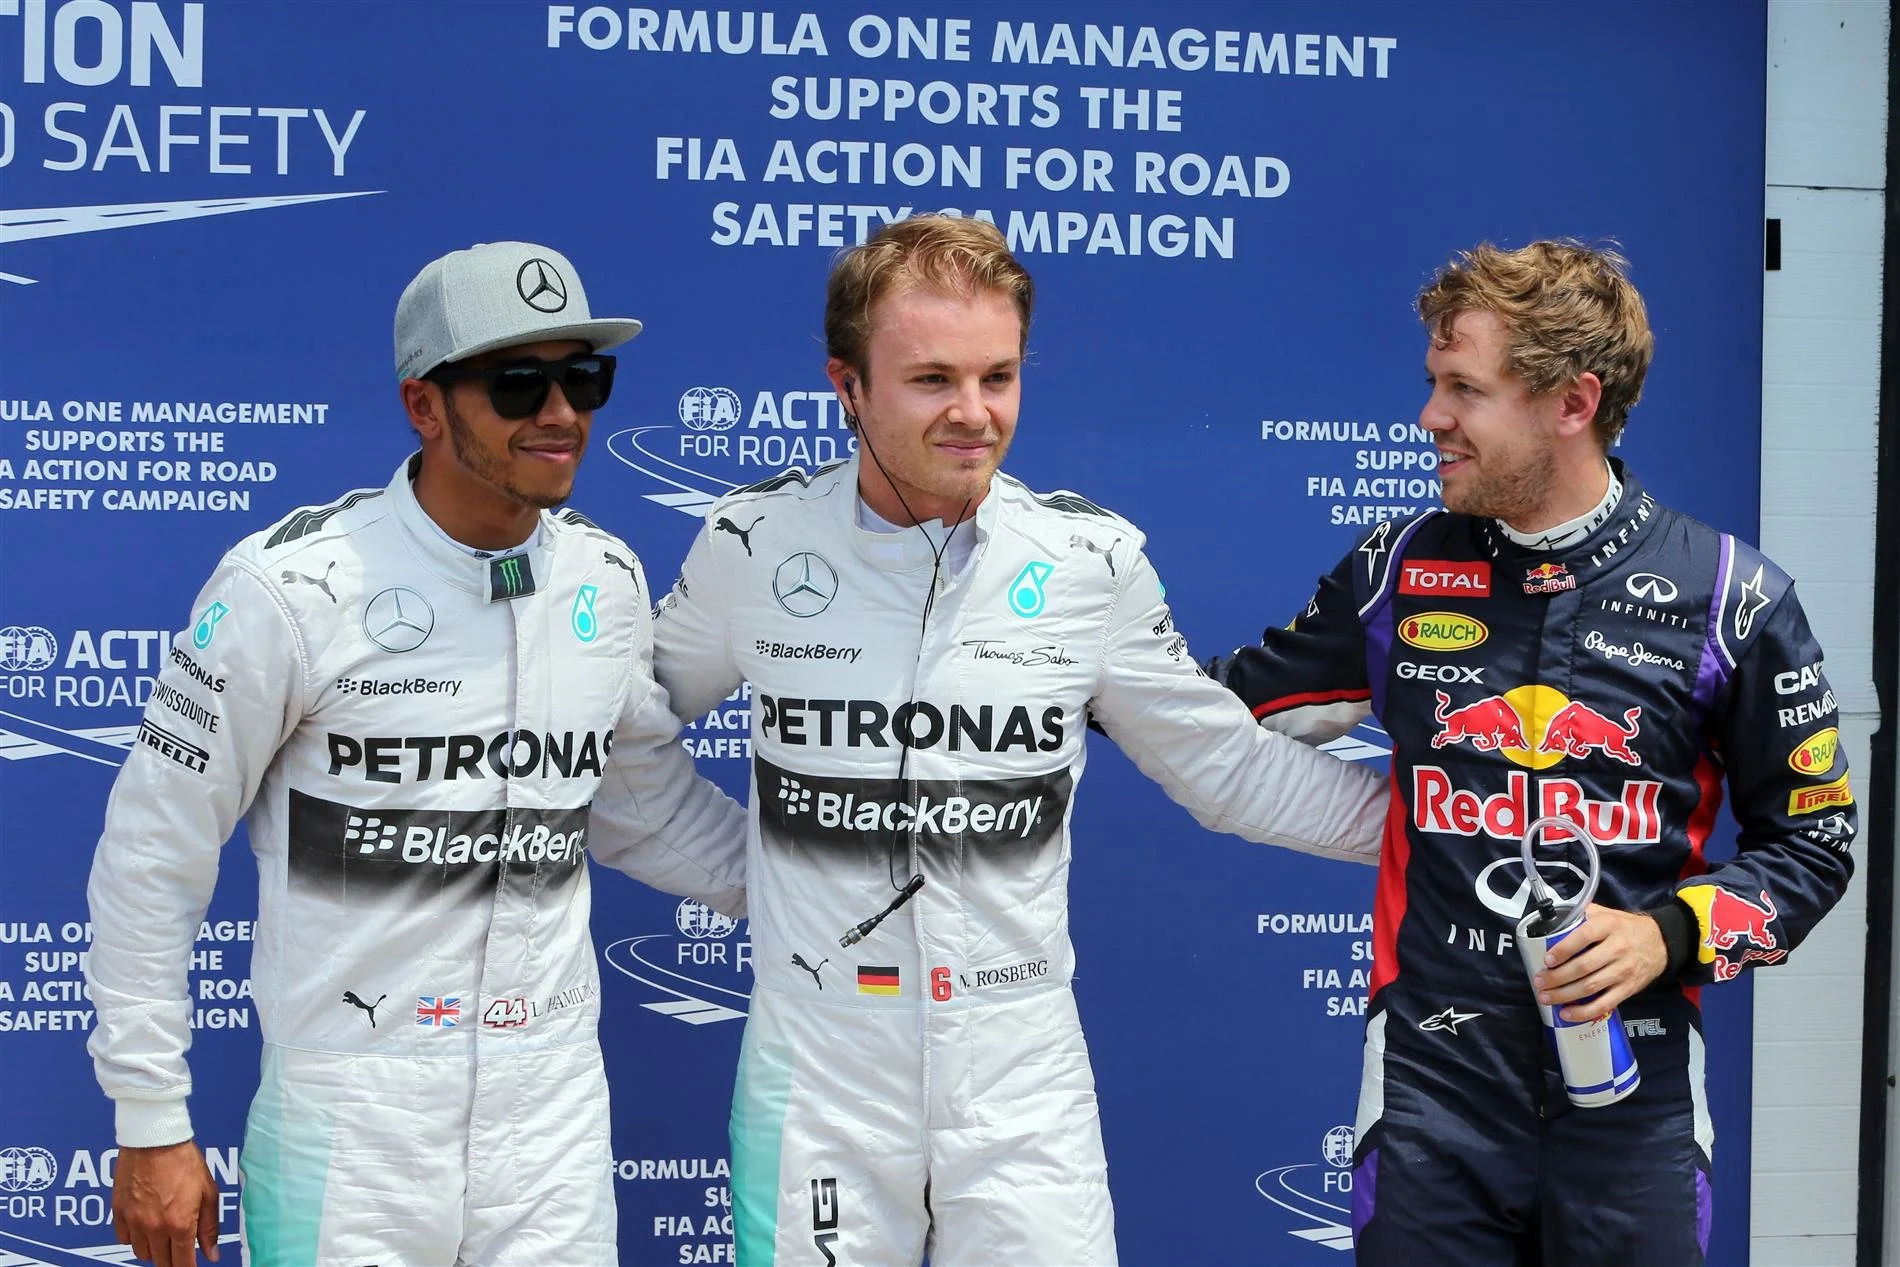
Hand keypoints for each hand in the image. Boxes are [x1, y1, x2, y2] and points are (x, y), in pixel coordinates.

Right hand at [112, 1140, 220, 1265]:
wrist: (154, 1139)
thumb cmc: (185, 1161)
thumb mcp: (208, 1192)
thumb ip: (210, 1226)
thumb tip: (211, 1254)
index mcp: (180, 1224)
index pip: (182, 1263)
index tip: (191, 1266)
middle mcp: (154, 1228)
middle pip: (160, 1262)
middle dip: (172, 1260)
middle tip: (180, 1251)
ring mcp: (133, 1222)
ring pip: (141, 1252)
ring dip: (154, 1249)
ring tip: (164, 1234)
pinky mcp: (117, 1213)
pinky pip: (124, 1239)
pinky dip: (135, 1238)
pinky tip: (145, 1225)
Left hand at [1532, 903, 1668, 1022]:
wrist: (1662, 942)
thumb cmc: (1626, 928)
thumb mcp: (1607, 913)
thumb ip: (1583, 915)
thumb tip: (1554, 920)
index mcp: (1608, 926)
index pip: (1583, 937)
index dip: (1563, 950)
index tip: (1546, 959)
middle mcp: (1617, 949)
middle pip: (1583, 966)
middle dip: (1557, 977)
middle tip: (1539, 982)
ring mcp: (1624, 971)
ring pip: (1590, 987)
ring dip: (1564, 995)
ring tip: (1546, 997)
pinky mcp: (1628, 989)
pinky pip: (1605, 1004)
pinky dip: (1584, 1011)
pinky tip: (1567, 1013)